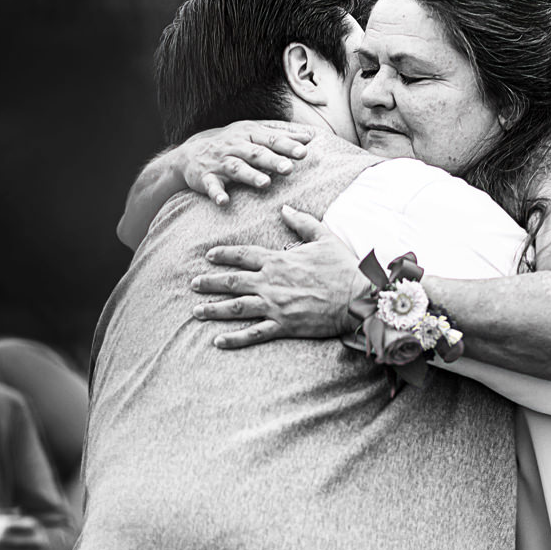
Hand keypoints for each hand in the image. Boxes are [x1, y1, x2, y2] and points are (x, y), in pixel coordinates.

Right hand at [179, 122, 313, 206]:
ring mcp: (219, 162)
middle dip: (272, 160)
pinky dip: (217, 194)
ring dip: (250, 176)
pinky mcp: (205, 178)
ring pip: (237, 168)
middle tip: (289, 168)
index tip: (304, 152)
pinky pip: (211, 186)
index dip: (287, 145)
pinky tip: (224, 201)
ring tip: (265, 184)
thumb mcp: (252, 133)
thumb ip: (280, 135)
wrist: (189, 154)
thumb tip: (309, 137)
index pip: (270, 139)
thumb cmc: (230, 144)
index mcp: (248, 134)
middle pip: (256, 153)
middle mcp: (235, 146)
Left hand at [190, 205, 371, 348]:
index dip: (223, 255)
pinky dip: (234, 338)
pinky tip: (218, 341)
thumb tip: (285, 208)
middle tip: (193, 284)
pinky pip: (254, 333)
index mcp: (279, 260)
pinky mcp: (284, 325)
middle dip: (210, 282)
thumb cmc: (343, 267)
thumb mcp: (324, 237)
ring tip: (196, 311)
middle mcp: (271, 282)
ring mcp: (275, 305)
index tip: (208, 256)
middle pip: (233, 281)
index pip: (243, 255)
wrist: (357, 297)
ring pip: (236, 307)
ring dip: (214, 309)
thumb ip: (302, 222)